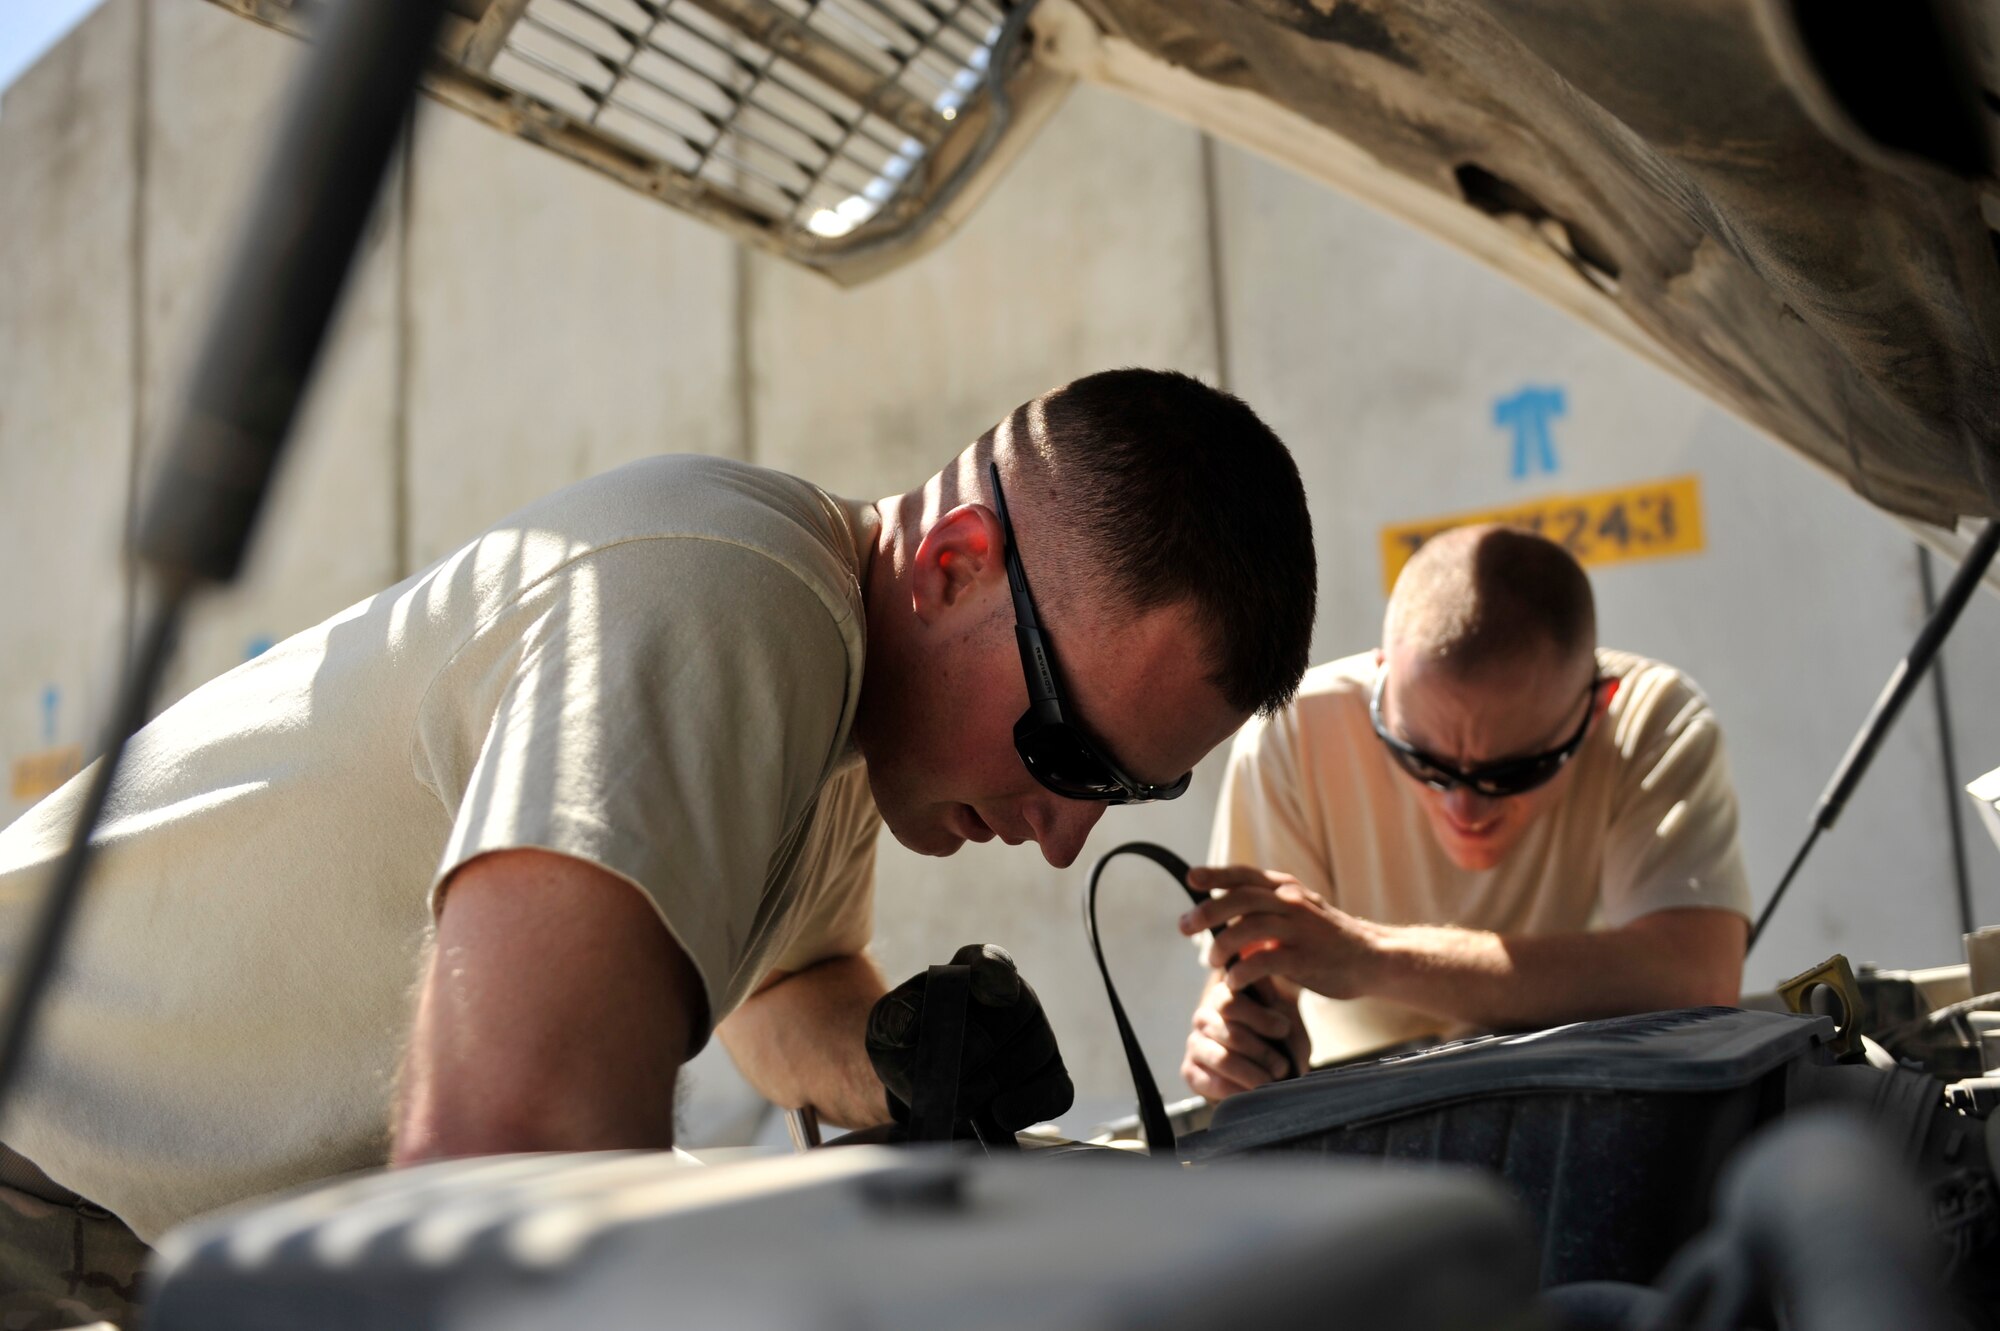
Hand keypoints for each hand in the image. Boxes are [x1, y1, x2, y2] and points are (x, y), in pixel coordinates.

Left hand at [865, 943, 1073, 1132]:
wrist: (920, 1088)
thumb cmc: (906, 1048)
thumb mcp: (885, 1028)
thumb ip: (894, 1019)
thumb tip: (913, 1024)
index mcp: (972, 970)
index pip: (990, 962)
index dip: (993, 973)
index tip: (990, 989)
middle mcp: (1015, 995)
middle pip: (1014, 1013)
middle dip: (975, 1050)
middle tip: (944, 1075)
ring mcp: (1040, 1037)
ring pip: (1030, 1055)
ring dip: (988, 1084)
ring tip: (955, 1100)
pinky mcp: (1052, 1079)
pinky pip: (1055, 1091)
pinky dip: (1027, 1106)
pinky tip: (998, 1115)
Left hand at [1178, 864, 1386, 1000]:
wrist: (1372, 958)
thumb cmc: (1327, 939)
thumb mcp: (1297, 914)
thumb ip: (1264, 911)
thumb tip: (1224, 919)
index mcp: (1287, 889)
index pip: (1245, 875)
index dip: (1216, 875)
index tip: (1191, 879)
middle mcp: (1292, 902)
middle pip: (1241, 898)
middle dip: (1208, 911)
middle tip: (1184, 927)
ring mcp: (1301, 929)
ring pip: (1250, 928)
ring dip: (1223, 945)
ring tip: (1212, 961)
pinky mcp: (1306, 958)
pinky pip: (1265, 962)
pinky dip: (1243, 971)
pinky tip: (1233, 982)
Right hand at [1180, 970, 1309, 1100]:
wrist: (1273, 1064)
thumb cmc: (1280, 1037)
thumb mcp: (1283, 1017)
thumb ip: (1277, 1010)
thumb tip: (1275, 1013)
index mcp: (1224, 995)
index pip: (1231, 1003)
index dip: (1261, 1019)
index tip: (1283, 1029)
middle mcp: (1204, 1017)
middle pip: (1232, 1035)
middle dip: (1263, 1054)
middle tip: (1282, 1067)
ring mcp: (1195, 1044)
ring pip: (1222, 1059)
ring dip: (1253, 1074)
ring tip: (1271, 1080)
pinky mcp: (1191, 1071)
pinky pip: (1212, 1082)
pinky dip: (1238, 1091)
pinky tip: (1253, 1092)